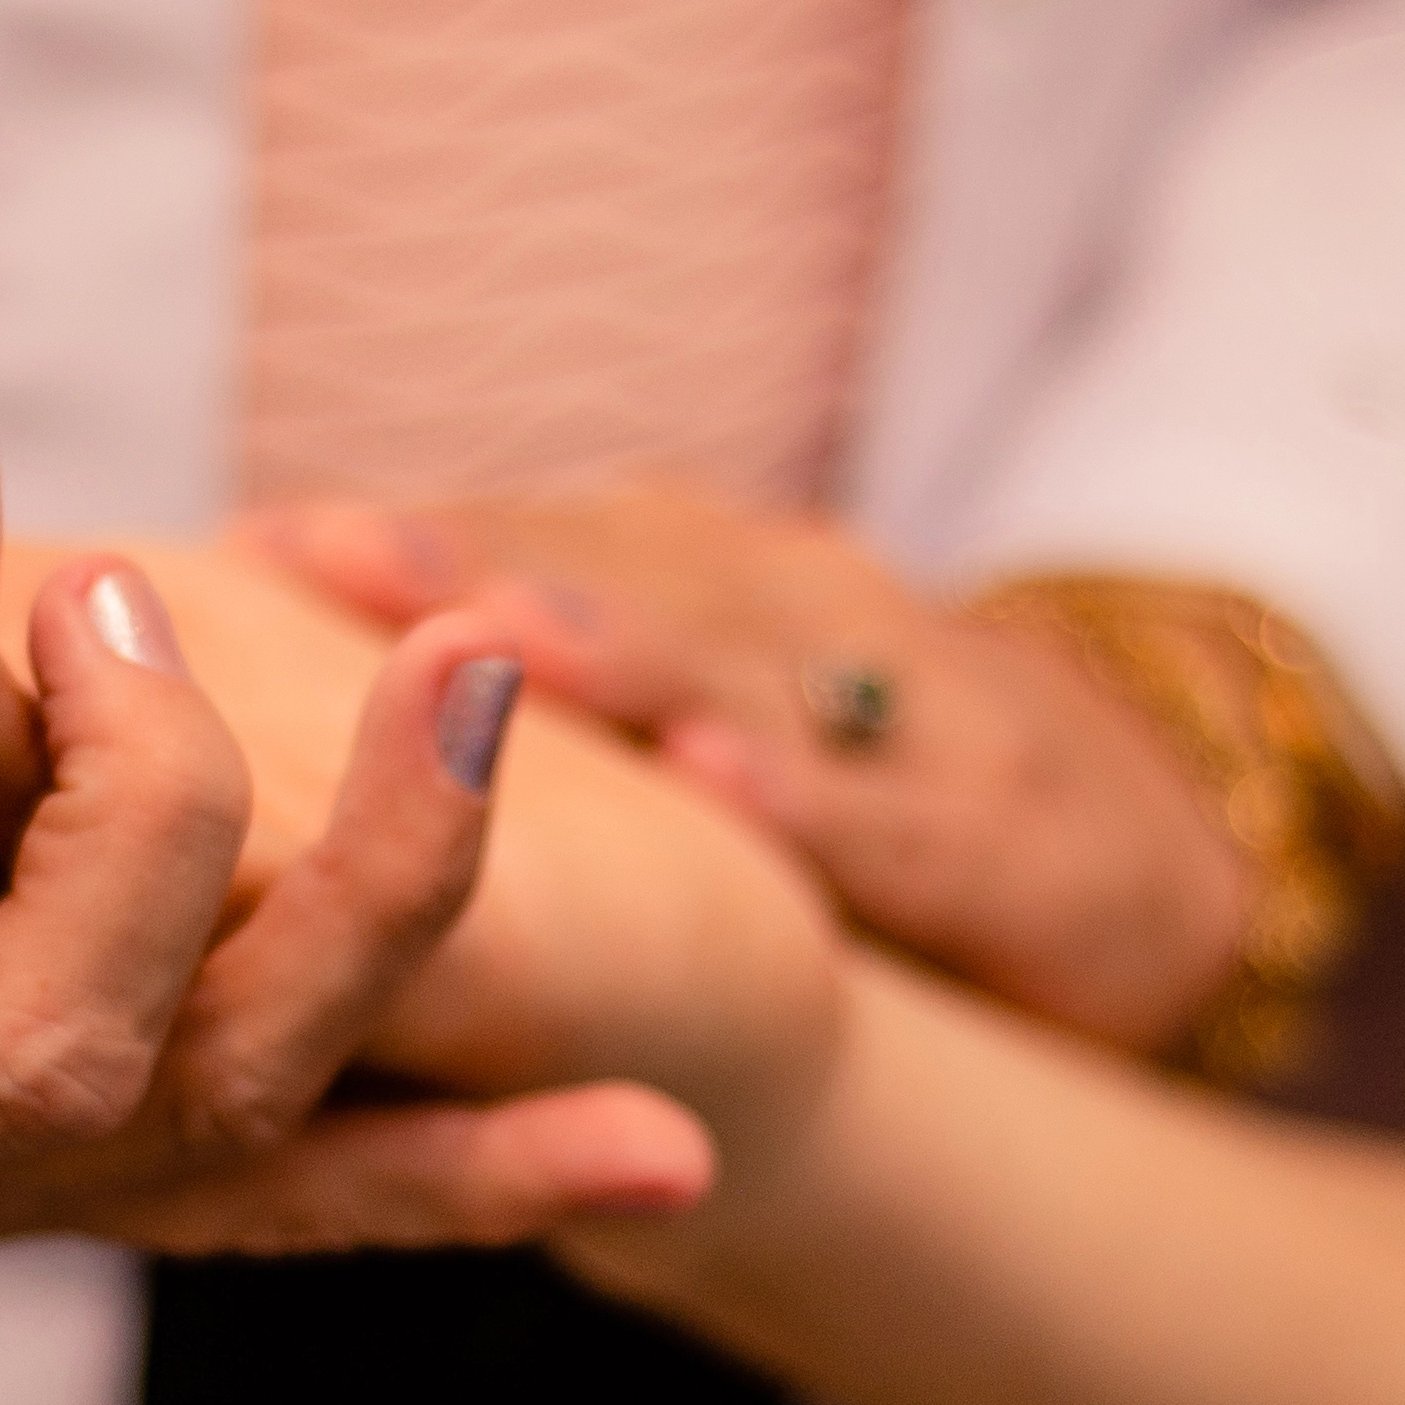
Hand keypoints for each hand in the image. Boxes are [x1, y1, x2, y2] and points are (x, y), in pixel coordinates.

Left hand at [247, 484, 1251, 1052]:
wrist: (1150, 867)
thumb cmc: (864, 791)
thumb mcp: (704, 717)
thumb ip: (544, 689)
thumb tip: (296, 690)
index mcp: (701, 582)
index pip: (531, 542)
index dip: (401, 538)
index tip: (253, 542)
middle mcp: (793, 610)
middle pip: (618, 573)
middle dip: (476, 560)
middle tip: (336, 554)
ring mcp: (907, 706)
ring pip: (749, 660)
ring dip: (628, 644)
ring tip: (506, 636)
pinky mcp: (1006, 826)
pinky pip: (891, 808)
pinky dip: (807, 796)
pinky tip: (722, 787)